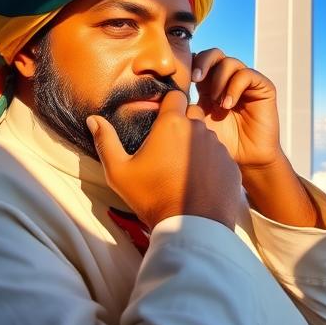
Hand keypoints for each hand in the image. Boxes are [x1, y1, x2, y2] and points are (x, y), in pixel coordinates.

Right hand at [87, 90, 240, 229]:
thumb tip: (93, 119)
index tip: (160, 120)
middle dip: (183, 124)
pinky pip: (220, 157)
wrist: (191, 228)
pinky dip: (211, 165)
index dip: (168, 104)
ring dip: (197, 146)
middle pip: (193, 114)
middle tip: (169, 149)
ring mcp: (219, 148)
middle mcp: (199, 129)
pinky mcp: (231, 166)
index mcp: (173, 124)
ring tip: (184, 170)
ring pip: (207, 136)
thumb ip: (106, 141)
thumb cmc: (152, 197)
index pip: (175, 96)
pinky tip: (200, 183)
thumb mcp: (120, 172)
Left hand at [187, 49, 281, 169]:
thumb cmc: (220, 144)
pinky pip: (246, 74)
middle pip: (214, 54)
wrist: (246, 158)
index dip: (191, 65)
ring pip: (230, 62)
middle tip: (196, 78)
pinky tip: (228, 105)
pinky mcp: (262, 88)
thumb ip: (185, 105)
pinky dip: (234, 87)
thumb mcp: (196, 123)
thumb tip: (166, 92)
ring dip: (219, 79)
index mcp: (210, 85)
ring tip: (217, 102)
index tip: (184, 81)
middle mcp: (229, 80)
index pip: (200, 61)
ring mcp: (246, 82)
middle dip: (203, 62)